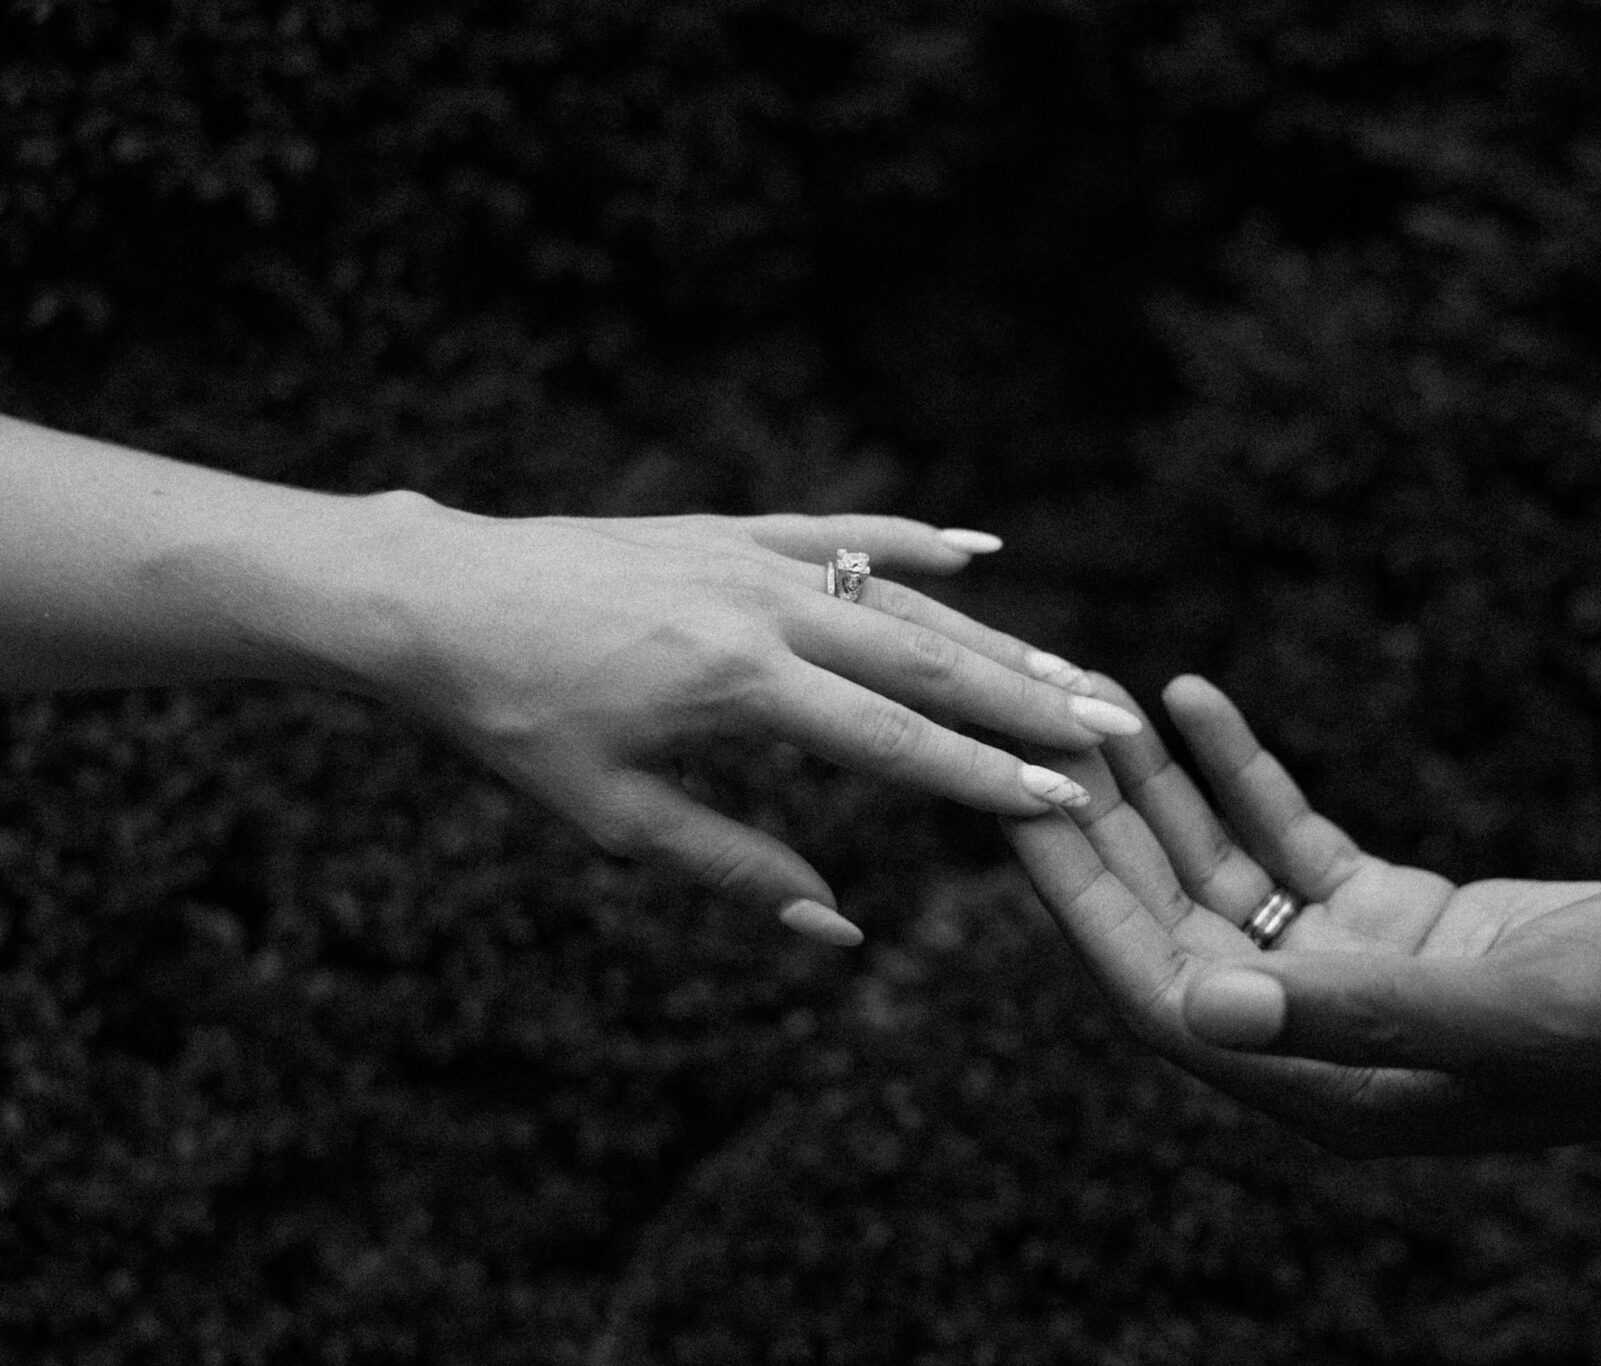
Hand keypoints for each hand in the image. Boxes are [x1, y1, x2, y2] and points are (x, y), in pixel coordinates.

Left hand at [353, 501, 1139, 943]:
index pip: (894, 742)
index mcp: (738, 687)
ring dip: (993, 636)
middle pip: (925, 660)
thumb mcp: (612, 816)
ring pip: (899, 598)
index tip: (1067, 800)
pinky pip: (840, 533)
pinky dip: (911, 541)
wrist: (433, 598)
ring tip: (1071, 667)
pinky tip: (978, 550)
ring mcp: (751, 557)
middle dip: (1027, 700)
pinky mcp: (727, 529)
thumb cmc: (512, 719)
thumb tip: (840, 931)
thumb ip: (736, 868)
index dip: (985, 777)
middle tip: (1115, 727)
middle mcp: (763, 610)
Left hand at [1002, 674, 1600, 1154]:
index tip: (1015, 808)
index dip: (1079, 901)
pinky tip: (1195, 698)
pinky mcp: (1386, 915)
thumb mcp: (1497, 1012)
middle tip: (1031, 730)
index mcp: (1316, 1083)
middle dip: (1100, 828)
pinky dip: (1242, 773)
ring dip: (1156, 792)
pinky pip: (1285, 835)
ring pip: (1215, 871)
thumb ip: (1352, 1012)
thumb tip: (1201, 1008)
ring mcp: (1344, 968)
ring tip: (1097, 701)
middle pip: (1167, 921)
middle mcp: (1311, 1032)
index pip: (1155, 989)